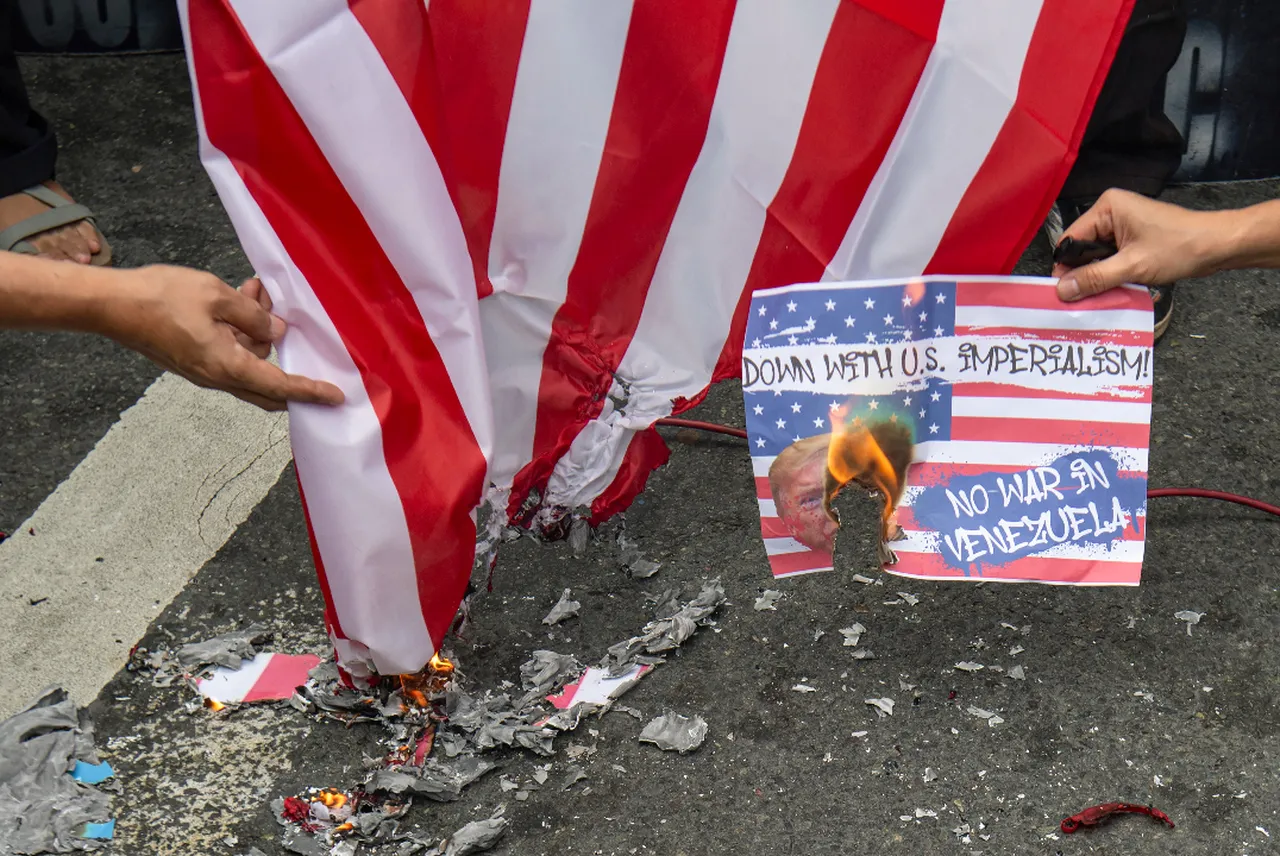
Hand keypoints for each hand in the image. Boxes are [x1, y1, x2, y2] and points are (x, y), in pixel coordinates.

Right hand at [103, 265, 344, 410]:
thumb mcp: (217, 296)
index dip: (310, 391)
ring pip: (249, 360)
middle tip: (306, 341)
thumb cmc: (161, 298)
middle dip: (292, 368)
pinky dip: (243, 328)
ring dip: (261, 331)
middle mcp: (218, 376)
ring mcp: (204, 369)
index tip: (335, 398)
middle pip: (268, 386)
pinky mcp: (195, 358)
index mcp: (227, 367)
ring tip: (259, 292)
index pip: (280, 387)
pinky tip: (243, 297)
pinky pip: (231, 350)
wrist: (111, 304)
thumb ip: (252, 315)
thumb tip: (276, 332)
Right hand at [1052, 189, 1222, 301]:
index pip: (1071, 239)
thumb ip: (1094, 278)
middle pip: (1082, 248)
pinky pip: (1110, 257)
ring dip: (1099, 275)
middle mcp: (1111, 211)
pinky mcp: (1132, 236)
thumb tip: (1061, 290)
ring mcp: (1122, 224)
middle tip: (1082, 299)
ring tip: (1101, 294)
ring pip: (1096, 255)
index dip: (1066, 267)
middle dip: (1084, 273)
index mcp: (1107, 207)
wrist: (1218, 245)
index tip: (1064, 292)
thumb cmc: (1179, 247)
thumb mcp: (1132, 266)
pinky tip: (1114, 286)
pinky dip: (1111, 273)